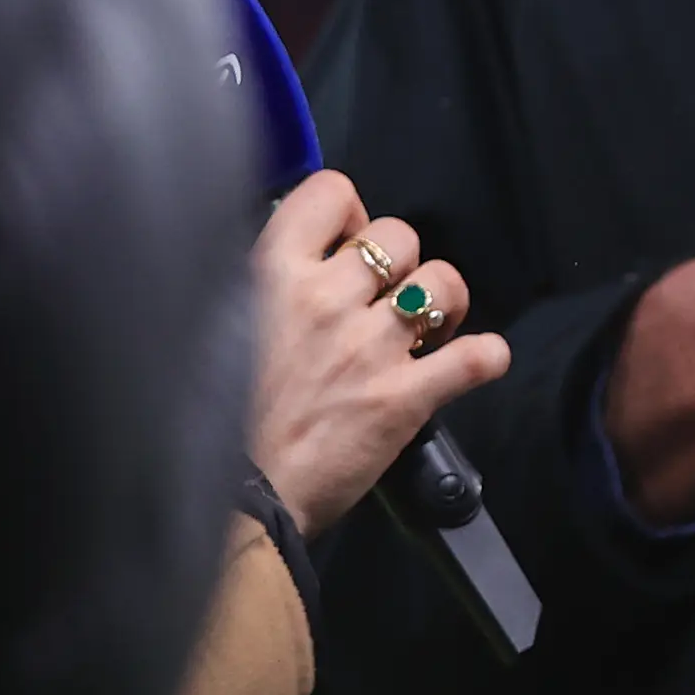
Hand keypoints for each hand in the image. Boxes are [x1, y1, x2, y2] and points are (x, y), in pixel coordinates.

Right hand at [247, 172, 512, 536]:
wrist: (226, 501)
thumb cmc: (208, 419)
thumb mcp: (214, 327)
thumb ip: (257, 286)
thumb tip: (297, 257)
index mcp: (271, 275)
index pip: (331, 192)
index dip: (347, 214)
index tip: (342, 246)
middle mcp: (327, 300)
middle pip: (399, 235)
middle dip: (398, 263)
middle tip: (381, 300)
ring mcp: (372, 347)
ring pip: (444, 282)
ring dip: (442, 303)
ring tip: (424, 330)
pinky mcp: (405, 398)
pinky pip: (477, 356)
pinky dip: (485, 357)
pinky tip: (474, 363)